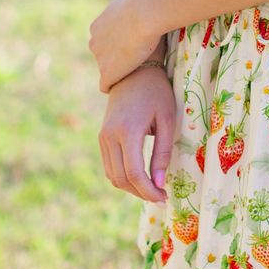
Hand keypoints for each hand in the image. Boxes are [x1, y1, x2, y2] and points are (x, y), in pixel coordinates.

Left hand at [88, 0, 159, 93]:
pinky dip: (114, 85)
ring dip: (118, 71)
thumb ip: (122, 7)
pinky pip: (106, 85)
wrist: (144, 14)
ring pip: (106, 70)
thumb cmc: (140, 4)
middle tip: (136, 59)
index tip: (132, 46)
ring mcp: (99, 59)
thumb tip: (130, 5)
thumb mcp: (126, 0)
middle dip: (115, 58)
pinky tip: (126, 84)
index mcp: (97, 27)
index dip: (118, 44)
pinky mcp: (107, 73)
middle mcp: (94, 43)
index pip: (103, 41)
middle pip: (102, 56)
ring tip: (136, 71)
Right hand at [98, 67, 175, 203]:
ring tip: (152, 189)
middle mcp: (109, 137)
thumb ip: (162, 152)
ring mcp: (102, 137)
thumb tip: (159, 183)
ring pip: (112, 176)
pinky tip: (140, 178)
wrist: (132, 71)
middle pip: (121, 179)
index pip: (134, 173)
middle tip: (161, 197)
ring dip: (131, 188)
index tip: (164, 198)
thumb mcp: (166, 119)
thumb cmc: (156, 92)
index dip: (149, 191)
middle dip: (141, 193)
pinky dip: (123, 177)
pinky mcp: (102, 137)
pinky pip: (109, 166)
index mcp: (127, 131)